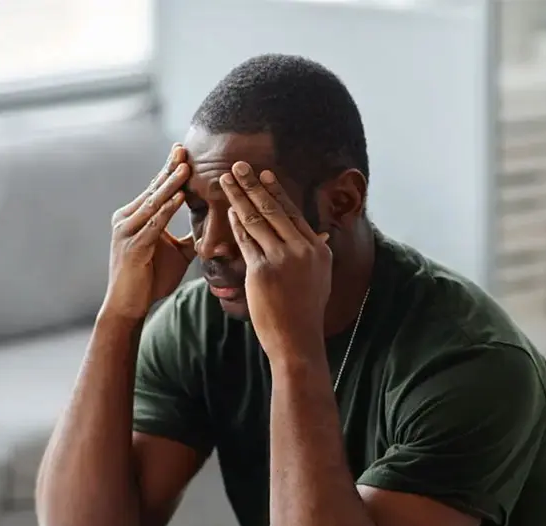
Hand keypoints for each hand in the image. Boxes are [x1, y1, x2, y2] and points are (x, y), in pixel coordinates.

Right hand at [102, 143, 195, 320]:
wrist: (128, 305)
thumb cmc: (149, 280)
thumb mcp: (175, 253)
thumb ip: (187, 237)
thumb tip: (208, 228)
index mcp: (134, 217)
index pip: (155, 188)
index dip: (169, 170)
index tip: (183, 151)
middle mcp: (126, 219)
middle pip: (153, 189)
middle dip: (169, 169)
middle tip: (183, 149)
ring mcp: (127, 232)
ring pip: (153, 203)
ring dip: (170, 185)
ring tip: (185, 167)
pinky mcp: (132, 247)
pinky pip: (153, 224)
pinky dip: (167, 209)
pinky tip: (179, 197)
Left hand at [220, 162, 332, 361]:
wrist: (297, 340)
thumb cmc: (305, 312)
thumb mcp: (320, 278)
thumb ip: (317, 253)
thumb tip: (321, 236)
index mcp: (317, 248)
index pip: (292, 212)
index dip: (276, 191)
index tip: (264, 175)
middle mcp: (302, 249)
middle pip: (272, 209)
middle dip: (252, 184)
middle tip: (238, 166)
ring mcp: (281, 258)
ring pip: (255, 220)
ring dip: (238, 197)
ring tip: (225, 182)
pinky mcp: (262, 270)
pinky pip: (245, 241)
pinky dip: (235, 224)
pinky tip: (228, 211)